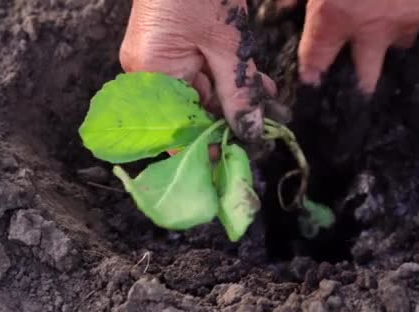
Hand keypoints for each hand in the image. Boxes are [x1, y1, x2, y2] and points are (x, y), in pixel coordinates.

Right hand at [120, 0, 276, 141]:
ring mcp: (158, 58)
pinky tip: (258, 88)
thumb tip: (250, 131)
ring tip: (270, 110)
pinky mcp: (171, 47)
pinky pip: (201, 73)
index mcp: (152, 74)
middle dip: (230, 121)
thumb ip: (239, 91)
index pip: (176, 130)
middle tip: (265, 131)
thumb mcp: (227, 44)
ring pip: (200, 94)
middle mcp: (148, 72)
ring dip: (235, 100)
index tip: (236, 159)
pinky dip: (228, 79)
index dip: (206, 148)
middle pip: (190, 113)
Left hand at [295, 0, 418, 93]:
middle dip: (360, 86)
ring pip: (399, 43)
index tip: (312, 80)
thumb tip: (280, 5)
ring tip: (387, 14)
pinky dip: (414, 8)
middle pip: (366, 78)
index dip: (312, 73)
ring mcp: (407, 22)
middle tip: (358, 88)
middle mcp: (373, 29)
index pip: (317, 60)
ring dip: (391, 35)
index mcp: (337, 17)